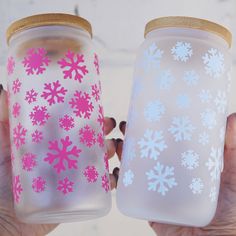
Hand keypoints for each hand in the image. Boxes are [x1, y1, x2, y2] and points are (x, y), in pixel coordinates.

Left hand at [0, 86, 116, 235]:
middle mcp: (64, 158)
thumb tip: (4, 90)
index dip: (87, 116)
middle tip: (110, 125)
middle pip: (91, 141)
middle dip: (104, 132)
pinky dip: (112, 180)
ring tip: (112, 147)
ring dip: (111, 152)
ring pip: (99, 161)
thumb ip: (2, 117)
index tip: (96, 106)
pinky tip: (114, 174)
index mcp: (52, 143)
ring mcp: (72, 176)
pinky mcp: (77, 196)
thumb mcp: (0, 140)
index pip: (74, 126)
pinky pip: (101, 188)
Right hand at [118, 116, 235, 235]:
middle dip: (134, 136)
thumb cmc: (233, 212)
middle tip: (127, 125)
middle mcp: (169, 171)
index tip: (147, 111)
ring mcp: (158, 187)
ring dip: (123, 154)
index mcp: (185, 161)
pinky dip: (120, 180)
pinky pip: (131, 190)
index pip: (167, 138)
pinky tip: (116, 171)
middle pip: (147, 150)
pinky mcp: (149, 203)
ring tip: (118, 144)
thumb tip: (231, 118)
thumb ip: (233, 147)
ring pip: (136, 167)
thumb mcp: (235, 173)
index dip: (155, 125)